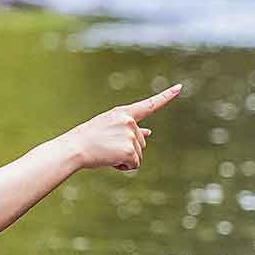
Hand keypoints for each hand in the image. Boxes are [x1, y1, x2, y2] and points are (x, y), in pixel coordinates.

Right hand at [67, 85, 181, 171]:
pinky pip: (134, 165)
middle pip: (142, 142)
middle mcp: (129, 121)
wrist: (75, 148)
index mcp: (123, 113)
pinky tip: (110, 160)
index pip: (149, 105)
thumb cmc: (89, 139)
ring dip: (124, 158)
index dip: (166, 96)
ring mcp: (130, 135)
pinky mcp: (130, 150)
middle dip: (128, 149)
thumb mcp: (110, 128)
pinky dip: (123, 167)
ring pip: (138, 155)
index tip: (180, 87)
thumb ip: (131, 129)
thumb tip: (150, 133)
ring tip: (106, 152)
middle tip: (107, 147)